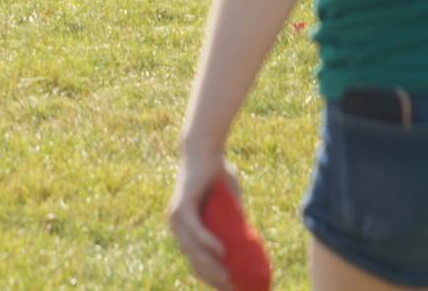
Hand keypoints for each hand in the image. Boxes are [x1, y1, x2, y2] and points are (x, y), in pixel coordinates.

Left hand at [167, 147, 240, 289]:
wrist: (205, 150)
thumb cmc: (218, 175)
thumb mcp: (229, 205)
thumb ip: (236, 221)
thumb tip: (251, 243)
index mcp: (186, 229)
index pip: (196, 262)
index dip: (212, 278)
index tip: (231, 288)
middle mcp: (177, 227)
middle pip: (195, 261)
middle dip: (214, 278)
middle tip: (234, 287)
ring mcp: (177, 217)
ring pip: (194, 250)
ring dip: (212, 266)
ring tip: (230, 277)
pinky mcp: (182, 206)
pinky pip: (195, 230)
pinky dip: (208, 242)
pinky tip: (222, 252)